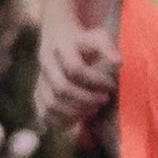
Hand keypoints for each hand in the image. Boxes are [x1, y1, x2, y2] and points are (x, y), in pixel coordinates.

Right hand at [39, 19, 116, 134]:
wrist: (59, 38)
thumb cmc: (84, 40)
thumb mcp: (97, 36)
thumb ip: (108, 47)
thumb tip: (118, 63)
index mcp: (60, 46)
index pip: (75, 68)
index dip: (95, 81)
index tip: (111, 85)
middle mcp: (45, 63)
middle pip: (61, 88)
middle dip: (86, 99)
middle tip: (104, 100)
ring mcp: (39, 80)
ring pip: (51, 104)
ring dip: (75, 112)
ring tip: (93, 110)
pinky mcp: (38, 93)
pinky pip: (44, 114)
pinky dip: (61, 122)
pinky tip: (79, 120)